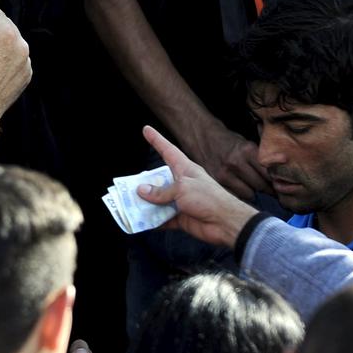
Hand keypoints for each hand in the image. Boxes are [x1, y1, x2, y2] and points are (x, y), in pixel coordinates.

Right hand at [138, 126, 259, 248]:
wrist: (226, 223)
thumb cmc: (208, 199)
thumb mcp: (182, 189)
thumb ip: (161, 191)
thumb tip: (142, 191)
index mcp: (185, 169)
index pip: (168, 151)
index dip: (157, 140)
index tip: (146, 129)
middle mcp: (182, 183)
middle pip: (158, 180)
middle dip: (144, 182)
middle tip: (127, 185)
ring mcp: (181, 201)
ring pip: (158, 200)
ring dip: (146, 204)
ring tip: (129, 205)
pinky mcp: (181, 217)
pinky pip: (163, 218)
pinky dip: (153, 221)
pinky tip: (141, 222)